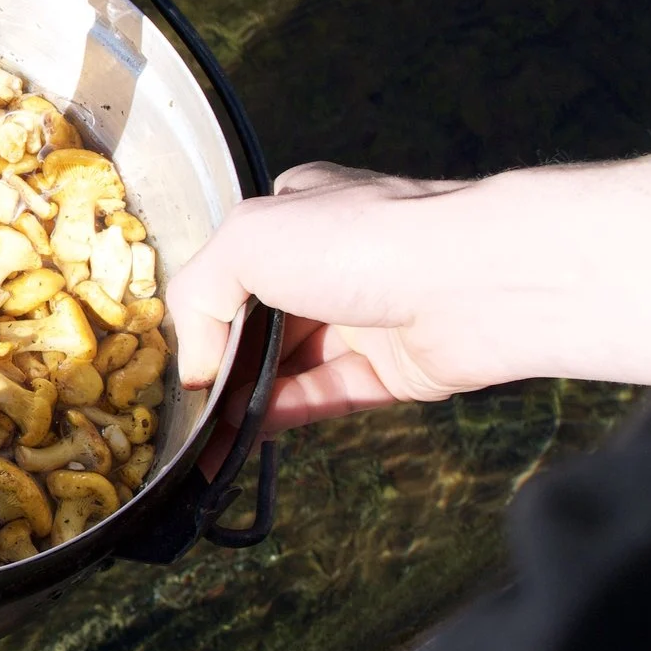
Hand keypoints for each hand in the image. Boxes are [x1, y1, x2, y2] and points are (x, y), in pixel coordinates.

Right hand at [169, 162, 487, 431]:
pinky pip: (326, 395)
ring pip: (290, 364)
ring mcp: (364, 316)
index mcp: (296, 212)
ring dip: (246, 398)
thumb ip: (198, 297)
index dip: (203, 306)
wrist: (474, 280)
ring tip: (203, 437)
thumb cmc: (354, 240)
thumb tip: (197, 370)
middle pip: (259, 319)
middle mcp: (330, 261)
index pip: (234, 262)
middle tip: (184, 405)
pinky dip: (283, 414)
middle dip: (221, 361)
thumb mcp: (245, 241)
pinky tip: (244, 438)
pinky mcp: (392, 368)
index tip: (176, 351)